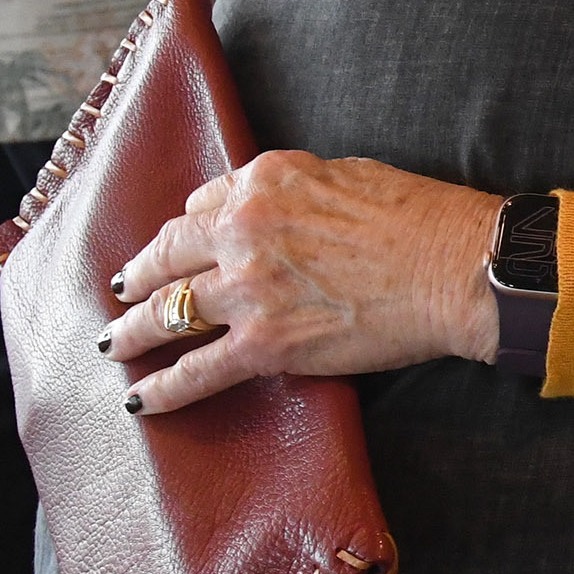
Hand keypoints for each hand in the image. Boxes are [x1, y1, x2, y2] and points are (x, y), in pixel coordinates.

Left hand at [103, 152, 503, 413]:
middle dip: (139, 275)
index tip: (180, 245)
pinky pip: (194, 370)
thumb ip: (299, 188)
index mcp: (265, 182)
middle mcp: (243, 229)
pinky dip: (162, 389)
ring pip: (165, 313)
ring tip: (115, 343)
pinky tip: (140, 400)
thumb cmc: (422, 218)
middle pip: (167, 254)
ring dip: (133, 331)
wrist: (457, 269)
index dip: (187, 230)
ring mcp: (247, 289)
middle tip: (126, 289)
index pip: (202, 205)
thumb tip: (276, 207)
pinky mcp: (263, 344)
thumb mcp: (350, 173)